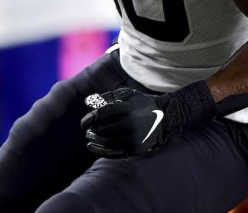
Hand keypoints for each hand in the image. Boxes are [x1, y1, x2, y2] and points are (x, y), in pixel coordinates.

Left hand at [80, 83, 215, 157]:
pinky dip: (100, 151)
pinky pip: (113, 153)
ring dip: (94, 141)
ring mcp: (132, 138)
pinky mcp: (135, 149)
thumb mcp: (127, 94)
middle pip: (101, 130)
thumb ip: (108, 97)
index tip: (83, 124)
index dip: (87, 120)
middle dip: (92, 130)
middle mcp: (128, 125)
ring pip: (105, 143)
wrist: (164, 117)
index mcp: (125, 110)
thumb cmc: (142, 103)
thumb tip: (88, 102)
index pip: (99, 117)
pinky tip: (93, 147)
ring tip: (89, 138)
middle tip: (88, 130)